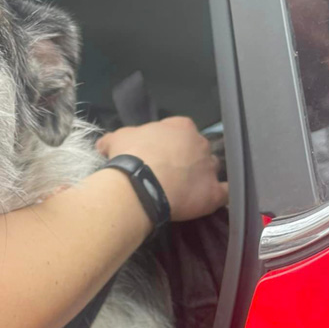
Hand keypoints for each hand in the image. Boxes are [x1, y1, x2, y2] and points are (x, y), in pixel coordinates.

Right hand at [96, 117, 228, 221]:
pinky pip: (224, 193)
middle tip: (171, 173)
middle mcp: (200, 143)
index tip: (161, 154)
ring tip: (187, 189)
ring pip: (212, 169)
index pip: (182, 130)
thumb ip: (115, 139)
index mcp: (181, 127)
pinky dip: (221, 195)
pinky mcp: (214, 193)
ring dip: (202, 176)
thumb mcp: (117, 139)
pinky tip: (212, 200)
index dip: (172, 142)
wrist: (139, 184)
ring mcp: (210, 168)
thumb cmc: (130, 156)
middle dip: (188, 158)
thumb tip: (103, 144)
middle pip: (199, 149)